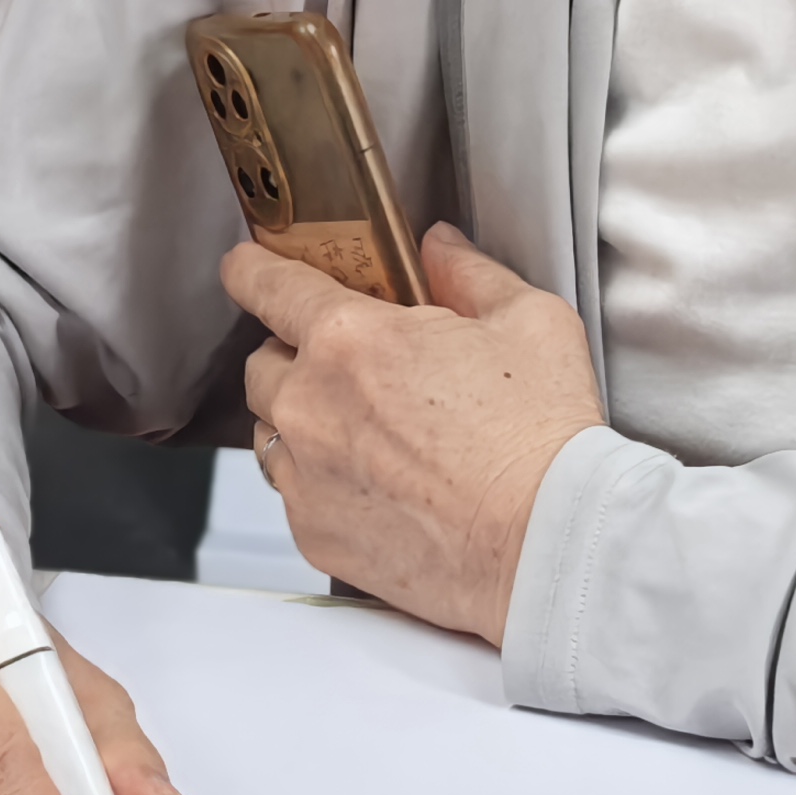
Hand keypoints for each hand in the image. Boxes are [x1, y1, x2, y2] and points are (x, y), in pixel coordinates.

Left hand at [230, 220, 602, 644]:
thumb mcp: (529, 322)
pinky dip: (320, 484)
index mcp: (350, 340)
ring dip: (301, 422)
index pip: (267, 286)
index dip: (252, 271)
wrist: (548, 546)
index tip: (247, 268)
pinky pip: (294, 493)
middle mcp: (310, 405)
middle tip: (353, 370)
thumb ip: (469, 273)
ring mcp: (305, 474)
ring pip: (271, 432)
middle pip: (263, 364)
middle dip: (296, 357)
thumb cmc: (541, 439)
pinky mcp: (313, 533)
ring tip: (368, 435)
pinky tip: (377, 487)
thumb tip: (438, 248)